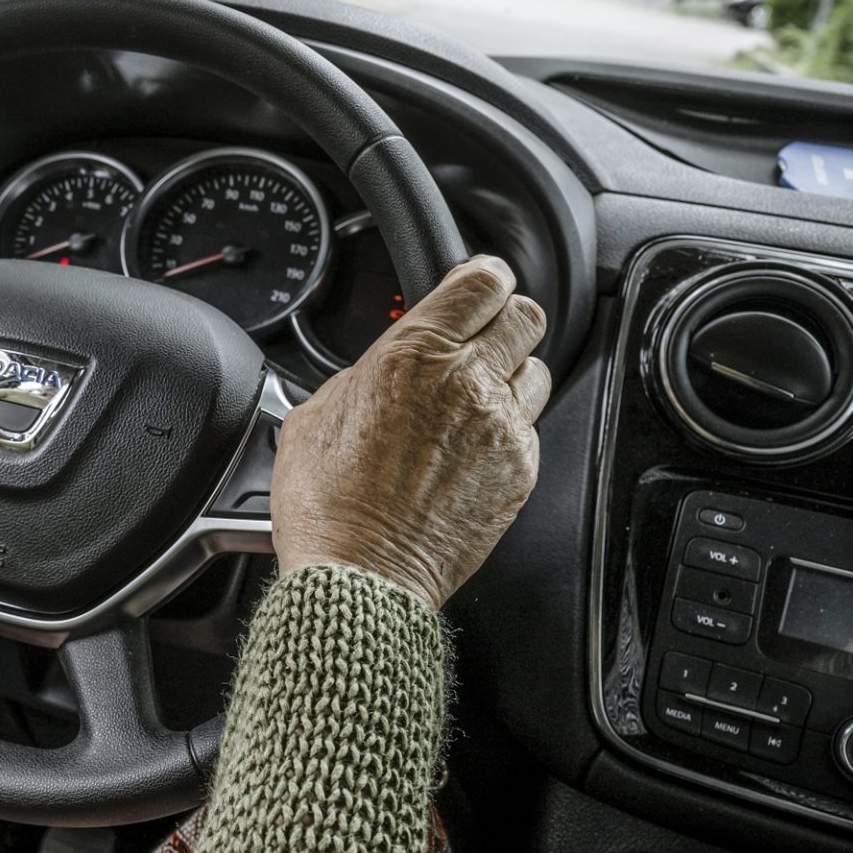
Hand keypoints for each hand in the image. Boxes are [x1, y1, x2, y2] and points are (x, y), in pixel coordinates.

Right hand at [271, 255, 550, 609]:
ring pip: (537, 370)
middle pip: (526, 315)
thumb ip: (361, 374)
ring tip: (476, 395)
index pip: (483, 280)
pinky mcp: (519, 472)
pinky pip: (530, 430)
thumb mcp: (314, 413)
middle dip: (504, 318)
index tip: (476, 284)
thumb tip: (380, 367)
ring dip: (511, 373)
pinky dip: (507, 430)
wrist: (357, 575)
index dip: (483, 276)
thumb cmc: (325, 504)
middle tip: (479, 334)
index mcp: (412, 353)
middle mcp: (466, 383)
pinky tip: (469, 448)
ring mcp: (501, 429)